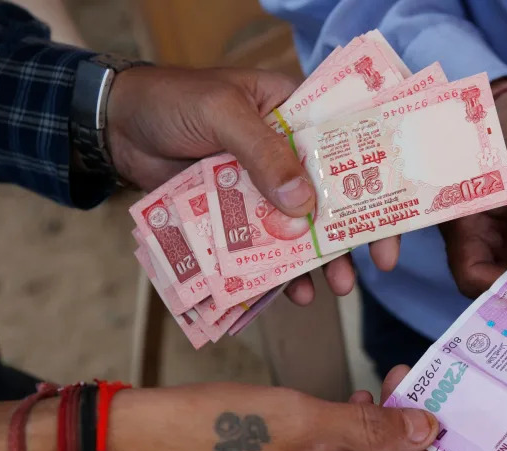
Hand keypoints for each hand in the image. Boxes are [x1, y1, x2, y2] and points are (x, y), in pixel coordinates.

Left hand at [106, 66, 398, 304]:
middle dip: (353, 234)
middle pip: (331, 195)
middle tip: (372, 269)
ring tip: (336, 287)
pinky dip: (278, 270)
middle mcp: (285, 151)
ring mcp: (261, 186)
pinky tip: (290, 292)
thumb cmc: (172, 102)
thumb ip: (263, 154)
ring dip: (320, 259)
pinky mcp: (236, 213)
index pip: (346, 146)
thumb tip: (304, 205)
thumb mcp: (222, 116)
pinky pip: (265, 245)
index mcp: (293, 113)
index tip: (390, 218)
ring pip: (301, 227)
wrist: (116, 126)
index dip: (373, 182)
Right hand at [111, 369, 446, 450]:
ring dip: (360, 442)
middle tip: (406, 395)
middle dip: (392, 448)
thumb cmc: (210, 433)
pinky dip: (326, 449)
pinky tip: (337, 408)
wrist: (128, 439)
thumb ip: (371, 428)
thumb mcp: (303, 422)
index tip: (433, 437)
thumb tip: (424, 430)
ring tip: (373, 391)